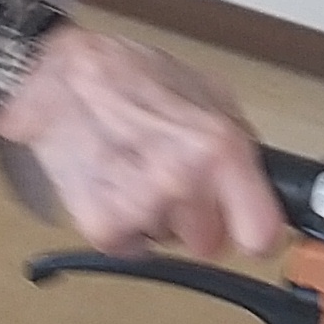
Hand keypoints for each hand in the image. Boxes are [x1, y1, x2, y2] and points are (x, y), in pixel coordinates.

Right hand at [0, 25, 285, 259]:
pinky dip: (122, 223)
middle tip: (176, 183)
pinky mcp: (103, 227)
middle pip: (212, 245)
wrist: (57, 79)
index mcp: (220, 149)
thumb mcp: (208, 93)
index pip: (262, 236)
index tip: (247, 227)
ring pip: (170, 243)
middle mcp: (184, 182)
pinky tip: (113, 184)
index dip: (255, 233)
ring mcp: (142, 208)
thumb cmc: (130, 78)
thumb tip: (266, 185)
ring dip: (158, 218)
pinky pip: (131, 245)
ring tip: (137, 170)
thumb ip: (241, 145)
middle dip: (199, 220)